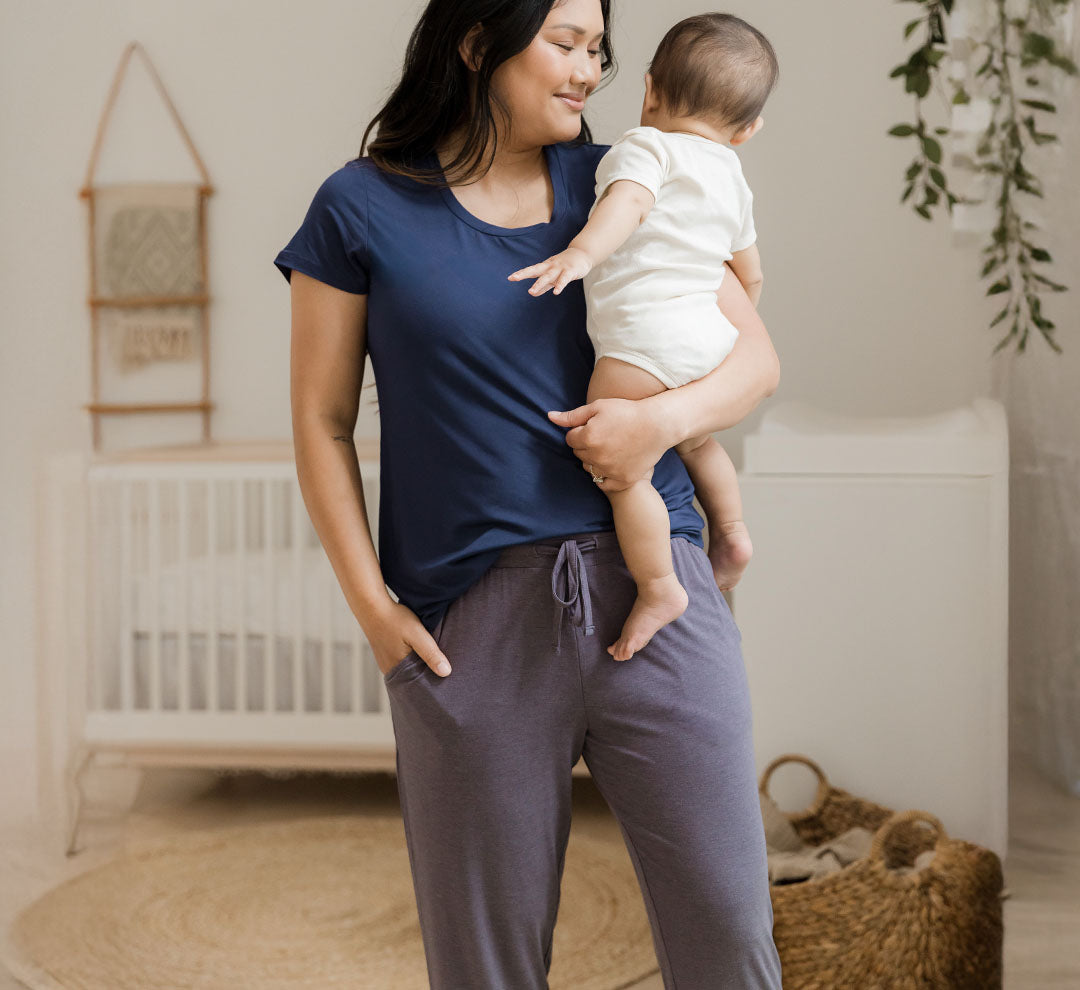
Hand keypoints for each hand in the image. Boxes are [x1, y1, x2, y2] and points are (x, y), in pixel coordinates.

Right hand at [367, 599, 451, 676]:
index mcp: (398, 670)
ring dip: (418, 666)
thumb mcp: (417, 635)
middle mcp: (390, 670)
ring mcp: (385, 662)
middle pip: (413, 679)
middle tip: (443, 670)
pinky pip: (401, 663)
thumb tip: (446, 673)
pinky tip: (417, 652)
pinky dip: (410, 660)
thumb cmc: (395, 619)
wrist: (372, 606)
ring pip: (407, 670)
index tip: (446, 680)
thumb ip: (431, 654)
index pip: (419, 685)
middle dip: (427, 676)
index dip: (433, 682)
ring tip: (432, 661)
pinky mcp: (384, 654)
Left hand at [507, 246, 593, 295]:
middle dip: (524, 274)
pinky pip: (564, 279)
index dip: (521, 274)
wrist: (583, 254)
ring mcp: (560, 268)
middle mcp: (550, 266)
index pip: (531, 270)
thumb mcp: (553, 276)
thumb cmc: (566, 266)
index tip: (510, 278)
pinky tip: (556, 292)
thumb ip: (544, 286)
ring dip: (539, 284)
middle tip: (513, 278)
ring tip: (531, 292)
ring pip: (548, 276)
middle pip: (535, 270)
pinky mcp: (570, 271)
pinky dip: (560, 285)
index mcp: (545, 267)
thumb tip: (532, 294)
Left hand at [547, 398, 669, 490]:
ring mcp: (610, 470)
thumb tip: (549, 417)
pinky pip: (603, 483)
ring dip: (595, 460)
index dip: (581, 431)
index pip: (570, 439)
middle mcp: (596, 457)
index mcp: (588, 437)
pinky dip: (606, 476)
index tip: (597, 426)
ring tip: (612, 447)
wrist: (658, 425)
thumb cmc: (627, 412)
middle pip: (579, 454)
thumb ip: (572, 416)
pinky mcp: (622, 480)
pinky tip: (615, 463)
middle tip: (606, 436)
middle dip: (587, 445)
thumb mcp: (598, 407)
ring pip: (589, 468)